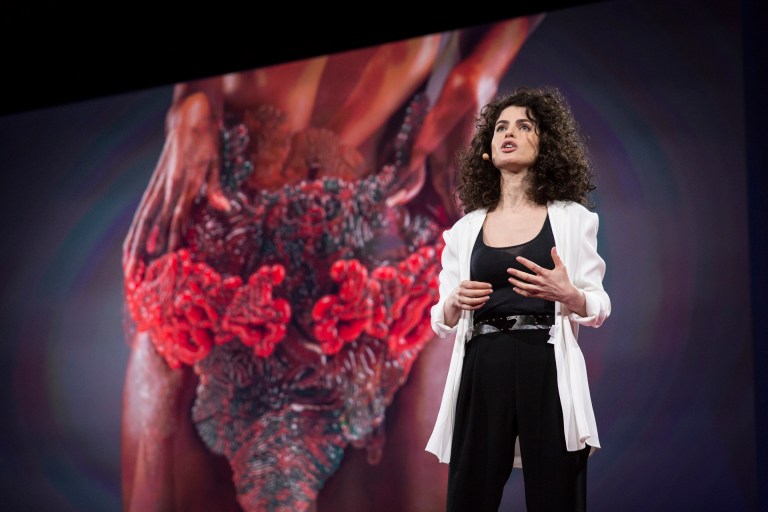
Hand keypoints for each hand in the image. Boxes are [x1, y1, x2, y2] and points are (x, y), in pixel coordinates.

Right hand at [123, 92, 228, 277]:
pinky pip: (143, 214)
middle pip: (153, 226)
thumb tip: (225, 208)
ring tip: (129, 270)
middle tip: (139, 277)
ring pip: (143, 222)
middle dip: (145, 253)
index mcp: (183, 185)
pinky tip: (131, 248)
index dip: (171, 242)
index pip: (176, 220)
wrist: (188, 120)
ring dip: (135, 246)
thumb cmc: (207, 142)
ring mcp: (158, 189)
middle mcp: (166, 189)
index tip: (168, 264)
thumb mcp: (217, 162)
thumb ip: (216, 188)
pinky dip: (135, 232)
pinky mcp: (155, 188)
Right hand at [451, 280, 492, 310]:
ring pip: (471, 301)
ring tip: (487, 298)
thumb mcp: (466, 285)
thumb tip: (486, 286)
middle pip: (473, 292)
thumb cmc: (462, 291)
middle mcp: (460, 291)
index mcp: (462, 284)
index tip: (489, 285)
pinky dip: (477, 306)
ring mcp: (460, 299)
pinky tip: (482, 303)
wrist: (452, 299)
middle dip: (483, 292)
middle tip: (490, 291)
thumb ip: (474, 285)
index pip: (473, 284)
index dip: (482, 285)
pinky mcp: (460, 306)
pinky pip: (470, 307)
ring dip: (481, 300)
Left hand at [507, 247, 583, 310]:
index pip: (533, 266)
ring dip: (517, 283)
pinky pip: (528, 294)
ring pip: (525, 287)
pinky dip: (521, 292)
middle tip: (509, 270)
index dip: (525, 262)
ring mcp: (539, 289)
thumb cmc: (564, 280)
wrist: (566, 294)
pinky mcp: (539, 295)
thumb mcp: (561, 267)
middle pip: (526, 277)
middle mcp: (541, 282)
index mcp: (546, 274)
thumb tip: (553, 248)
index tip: (518, 258)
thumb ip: (556, 257)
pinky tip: (515, 288)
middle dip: (517, 273)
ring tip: (510, 279)